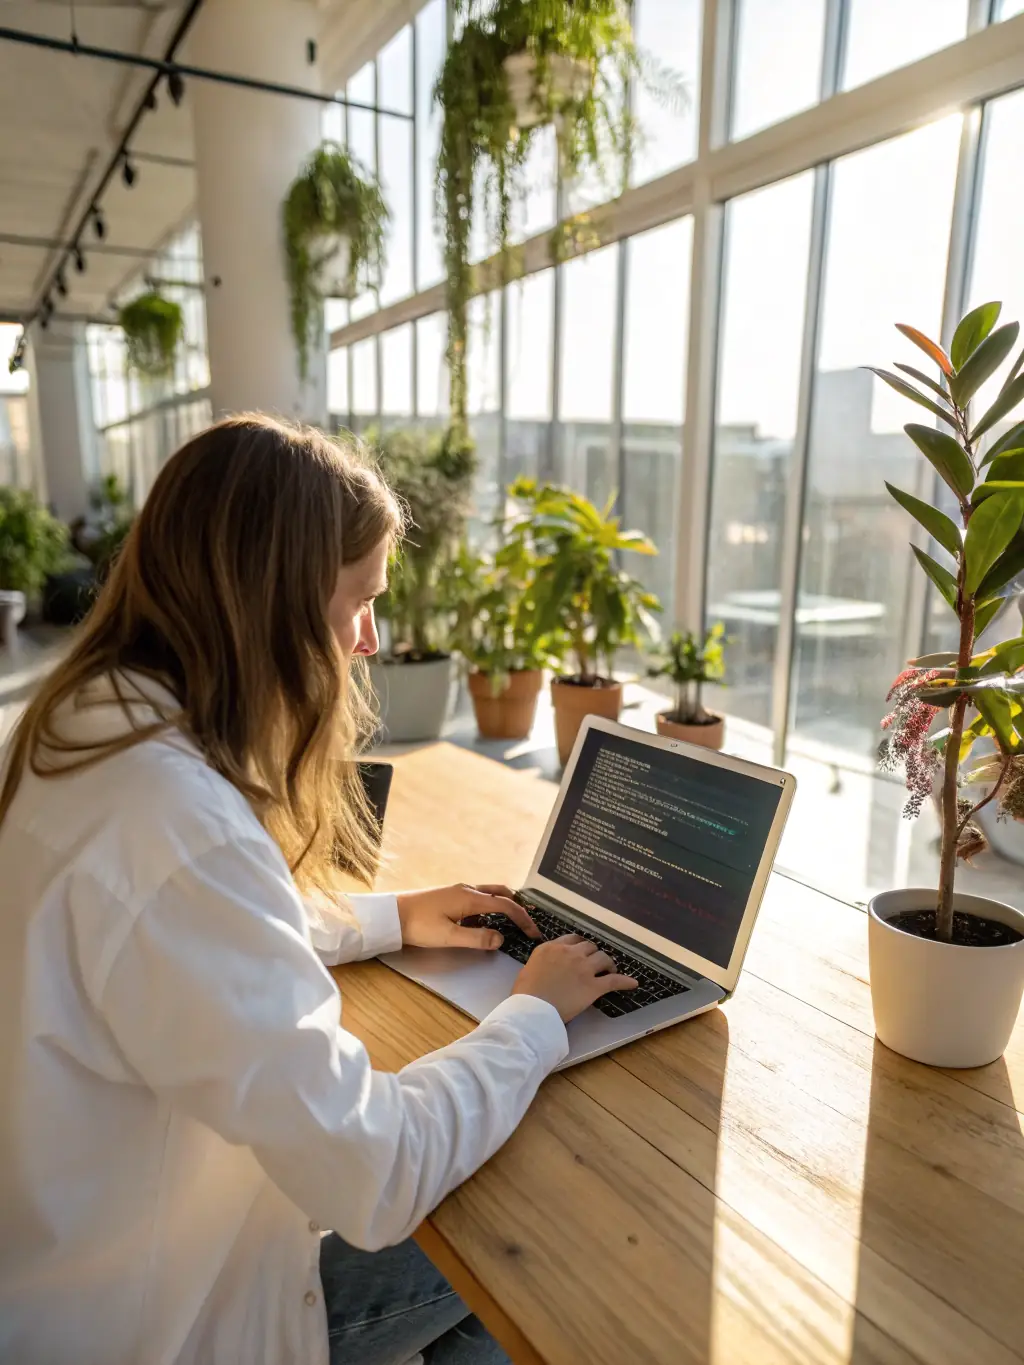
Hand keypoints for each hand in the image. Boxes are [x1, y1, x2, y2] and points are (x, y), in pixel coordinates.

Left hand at [396, 883, 540, 950]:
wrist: (392, 915)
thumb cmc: (418, 926)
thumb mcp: (448, 937)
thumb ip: (476, 938)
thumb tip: (501, 938)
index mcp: (470, 898)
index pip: (506, 906)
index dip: (523, 920)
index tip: (534, 933)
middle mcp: (467, 890)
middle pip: (501, 893)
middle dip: (518, 907)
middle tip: (527, 924)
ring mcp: (458, 891)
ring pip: (489, 893)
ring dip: (503, 905)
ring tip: (511, 922)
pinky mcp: (450, 895)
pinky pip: (477, 898)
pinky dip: (489, 907)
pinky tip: (483, 922)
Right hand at [511, 935, 637, 1021]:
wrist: (532, 1009)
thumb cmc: (525, 993)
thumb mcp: (530, 968)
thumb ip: (544, 962)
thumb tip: (550, 967)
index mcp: (552, 948)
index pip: (573, 939)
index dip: (580, 946)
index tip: (583, 953)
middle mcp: (569, 953)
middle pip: (590, 947)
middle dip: (594, 954)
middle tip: (595, 964)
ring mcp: (583, 969)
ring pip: (604, 958)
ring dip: (608, 964)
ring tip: (610, 971)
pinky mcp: (593, 986)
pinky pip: (614, 980)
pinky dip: (625, 981)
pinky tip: (632, 983)